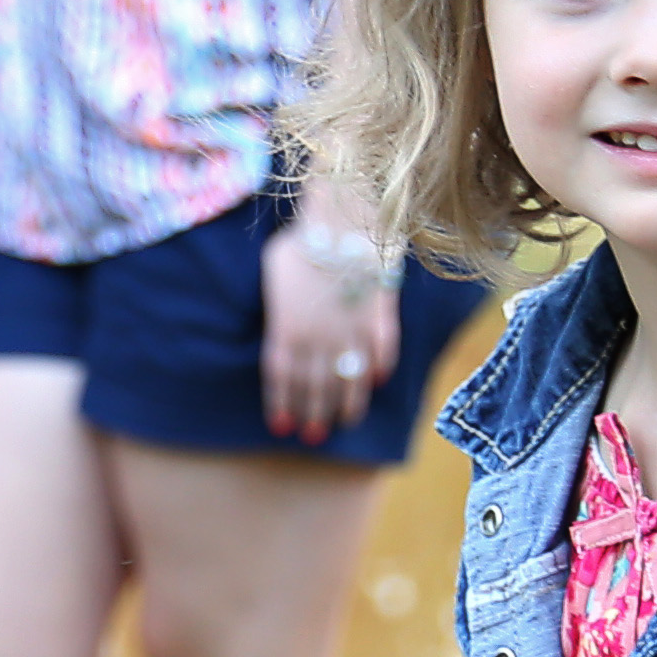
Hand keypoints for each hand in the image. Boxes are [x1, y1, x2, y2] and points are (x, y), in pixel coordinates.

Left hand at [261, 222, 391, 443]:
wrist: (346, 221)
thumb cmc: (304, 241)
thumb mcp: (275, 271)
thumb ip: (278, 310)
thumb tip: (282, 336)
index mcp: (287, 329)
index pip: (281, 378)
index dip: (282, 404)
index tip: (282, 427)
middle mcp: (319, 339)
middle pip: (314, 387)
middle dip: (312, 414)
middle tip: (312, 435)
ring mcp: (352, 332)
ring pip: (348, 381)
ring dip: (345, 406)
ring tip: (342, 424)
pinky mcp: (380, 320)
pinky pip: (381, 354)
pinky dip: (378, 371)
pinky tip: (375, 384)